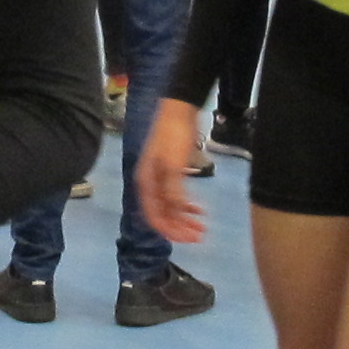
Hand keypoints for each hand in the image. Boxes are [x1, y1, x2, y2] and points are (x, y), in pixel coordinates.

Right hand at [137, 98, 207, 245]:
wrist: (180, 109)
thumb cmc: (174, 135)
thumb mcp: (173, 164)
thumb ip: (173, 191)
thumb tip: (175, 213)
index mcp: (146, 183)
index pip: (154, 216)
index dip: (171, 231)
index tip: (189, 239)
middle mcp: (150, 184)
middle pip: (163, 215)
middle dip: (180, 227)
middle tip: (200, 236)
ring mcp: (160, 178)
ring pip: (171, 207)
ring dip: (185, 219)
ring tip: (203, 226)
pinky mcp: (172, 172)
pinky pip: (177, 196)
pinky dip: (187, 205)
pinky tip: (199, 209)